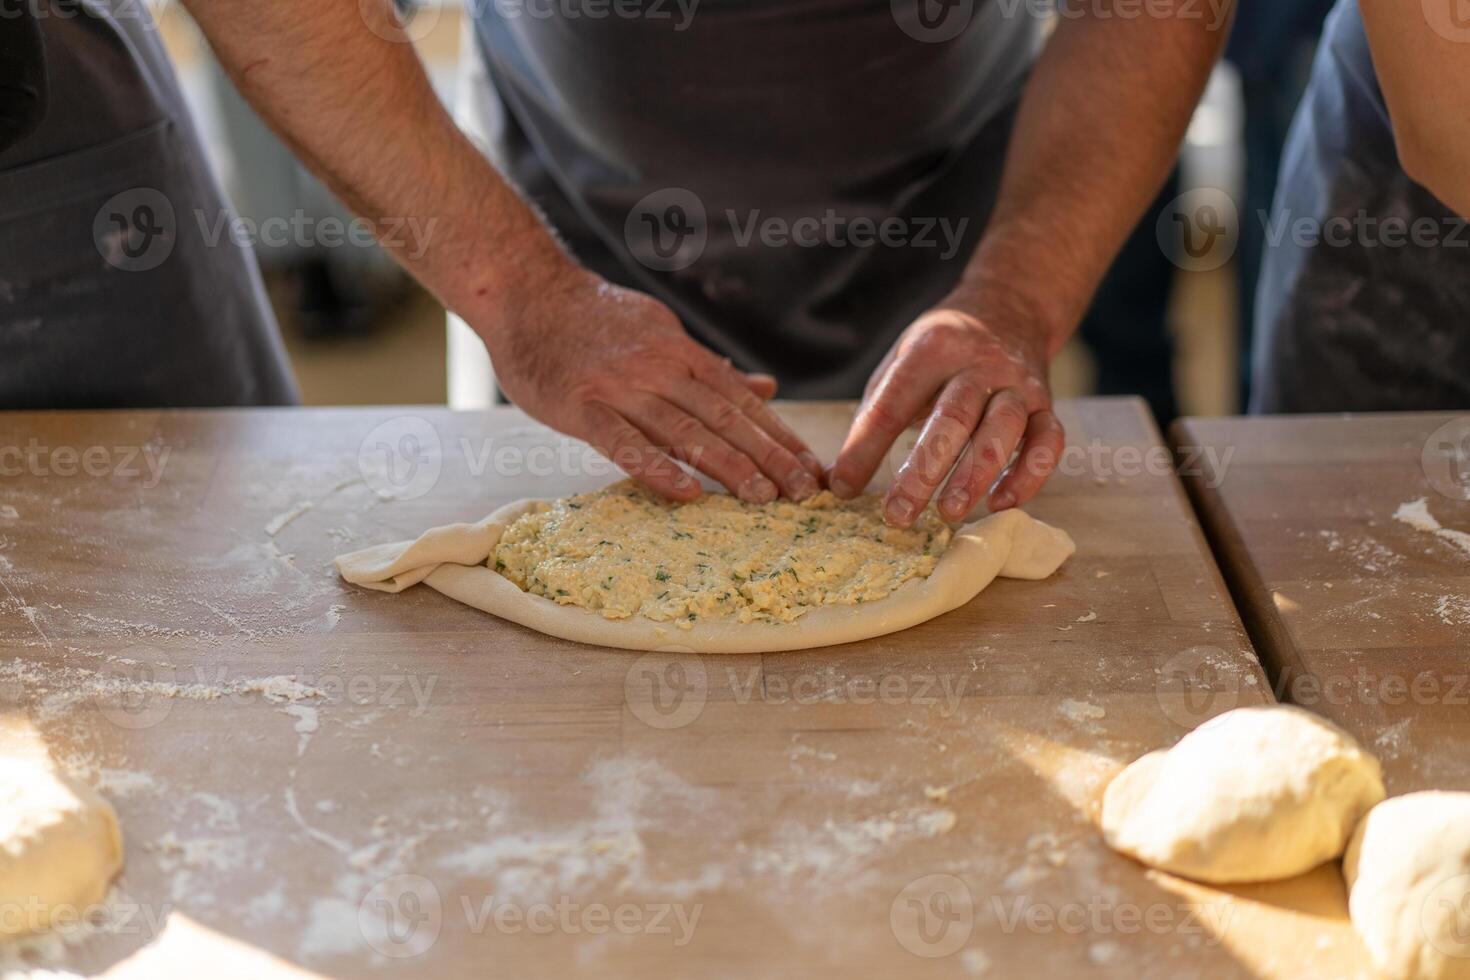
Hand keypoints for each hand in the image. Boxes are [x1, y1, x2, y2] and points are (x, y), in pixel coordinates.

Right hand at [481, 264, 823, 502]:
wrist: (527, 291)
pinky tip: (686, 493)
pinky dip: (655, 467)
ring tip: (762, 497)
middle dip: (769, 456)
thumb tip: (765, 388)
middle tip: (803, 492)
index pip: (742, 400)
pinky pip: (622, 442)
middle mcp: (660, 368)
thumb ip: (711, 368)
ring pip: (684, 431)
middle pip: (724, 417)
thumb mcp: (662, 333)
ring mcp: (620, 387)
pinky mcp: (581, 405)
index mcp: (682, 354)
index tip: (811, 468)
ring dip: (728, 465)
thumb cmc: (594, 321)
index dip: (779, 436)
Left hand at [829, 288, 1064, 526]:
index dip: (866, 447)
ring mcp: (1017, 383)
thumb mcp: (901, 361)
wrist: (1010, 309)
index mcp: (932, 349)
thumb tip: (841, 479)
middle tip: (898, 514)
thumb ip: (875, 413)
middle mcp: (979, 363)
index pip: (893, 402)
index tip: (844, 487)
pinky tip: (1002, 503)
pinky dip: (1030, 475)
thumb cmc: (942, 349)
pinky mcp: (1045, 404)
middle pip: (952, 419)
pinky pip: (1048, 442)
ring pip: (1003, 429)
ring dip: (976, 474)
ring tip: (949, 513)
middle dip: (924, 471)